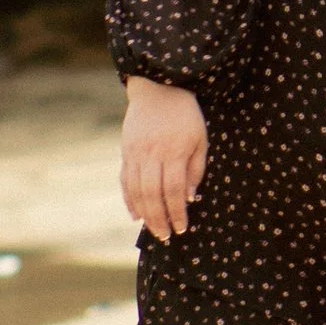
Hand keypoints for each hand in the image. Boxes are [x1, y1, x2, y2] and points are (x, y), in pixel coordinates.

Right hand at [121, 77, 206, 236]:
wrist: (158, 87)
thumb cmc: (186, 114)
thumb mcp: (200, 138)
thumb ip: (196, 168)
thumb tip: (189, 198)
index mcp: (174, 150)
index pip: (173, 189)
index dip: (176, 212)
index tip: (182, 228)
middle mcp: (152, 154)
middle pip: (152, 194)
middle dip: (159, 219)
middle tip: (166, 237)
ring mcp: (136, 153)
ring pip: (136, 190)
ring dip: (144, 214)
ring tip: (153, 230)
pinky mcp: (126, 151)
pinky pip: (125, 180)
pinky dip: (129, 199)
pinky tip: (135, 214)